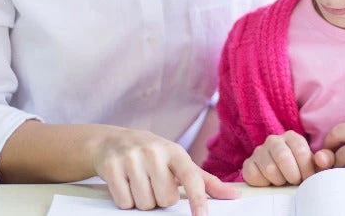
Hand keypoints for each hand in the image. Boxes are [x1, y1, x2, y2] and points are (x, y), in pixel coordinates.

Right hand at [90, 127, 238, 214]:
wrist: (112, 140)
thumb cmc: (153, 154)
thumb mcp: (178, 161)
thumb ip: (205, 181)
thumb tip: (233, 195)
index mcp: (175, 152)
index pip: (191, 177)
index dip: (198, 199)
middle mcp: (154, 152)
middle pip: (165, 199)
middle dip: (160, 199)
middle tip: (154, 184)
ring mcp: (131, 158)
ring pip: (145, 204)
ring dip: (143, 201)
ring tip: (140, 183)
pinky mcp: (111, 167)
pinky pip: (125, 202)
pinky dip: (126, 201)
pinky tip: (125, 184)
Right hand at [242, 131, 332, 186]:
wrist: (282, 177)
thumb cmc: (301, 169)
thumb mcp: (316, 165)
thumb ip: (324, 160)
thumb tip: (321, 159)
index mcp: (291, 137)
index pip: (300, 150)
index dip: (306, 168)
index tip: (307, 178)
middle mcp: (274, 140)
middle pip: (283, 157)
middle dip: (292, 175)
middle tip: (295, 181)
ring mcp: (259, 151)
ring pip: (269, 169)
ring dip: (279, 180)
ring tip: (283, 180)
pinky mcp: (248, 163)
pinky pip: (254, 175)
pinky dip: (264, 183)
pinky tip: (270, 181)